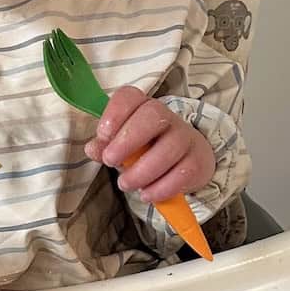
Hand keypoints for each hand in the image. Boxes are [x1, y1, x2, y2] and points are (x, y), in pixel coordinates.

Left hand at [84, 87, 214, 203]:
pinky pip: (182, 173)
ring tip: (125, 184)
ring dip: (142, 171)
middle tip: (110, 161)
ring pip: (169, 148)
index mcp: (142, 107)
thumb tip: (92, 148)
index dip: (115, 112)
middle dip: (127, 140)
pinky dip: (161, 188)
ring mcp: (185, 138)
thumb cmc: (147, 150)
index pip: (130, 96)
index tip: (102, 135)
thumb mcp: (122, 146)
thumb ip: (105, 146)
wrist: (186, 161)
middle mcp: (167, 117)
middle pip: (153, 116)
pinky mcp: (196, 162)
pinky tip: (147, 194)